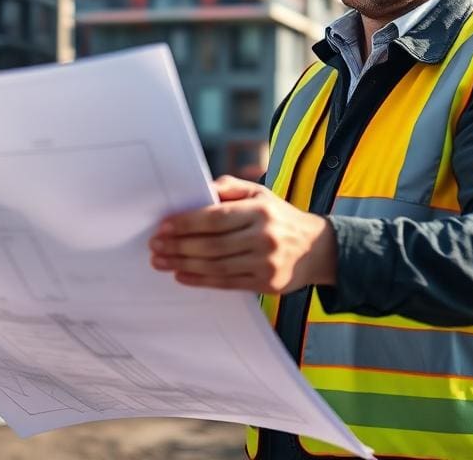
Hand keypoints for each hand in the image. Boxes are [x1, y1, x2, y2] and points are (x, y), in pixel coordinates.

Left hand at [148, 175, 336, 293]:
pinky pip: (226, 283)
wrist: (316, 248)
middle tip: (155, 245)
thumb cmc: (279, 217)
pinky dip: (201, 279)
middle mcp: (264, 236)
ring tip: (161, 261)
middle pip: (212, 244)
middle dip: (179, 245)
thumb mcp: (260, 194)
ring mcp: (265, 262)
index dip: (187, 223)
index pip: (216, 218)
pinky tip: (182, 274)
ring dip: (184, 263)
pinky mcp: (265, 283)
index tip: (164, 226)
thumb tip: (198, 191)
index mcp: (260, 210)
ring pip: (216, 265)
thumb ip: (229, 188)